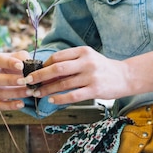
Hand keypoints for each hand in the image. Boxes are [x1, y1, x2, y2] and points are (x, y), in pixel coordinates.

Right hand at [0, 50, 31, 110]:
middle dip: (10, 80)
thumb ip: (23, 59)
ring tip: (29, 92)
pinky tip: (21, 104)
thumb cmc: (17, 62)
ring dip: (15, 93)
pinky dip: (11, 105)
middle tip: (24, 81)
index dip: (8, 63)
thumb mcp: (20, 56)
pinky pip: (0, 104)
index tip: (21, 66)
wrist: (15, 73)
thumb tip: (29, 67)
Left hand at [27, 46, 152, 105]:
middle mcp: (87, 62)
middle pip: (57, 69)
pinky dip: (60, 98)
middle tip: (27, 81)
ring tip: (37, 93)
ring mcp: (91, 76)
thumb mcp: (88, 58)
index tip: (35, 72)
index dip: (43, 65)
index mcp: (83, 51)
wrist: (125, 77)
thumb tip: (46, 69)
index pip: (57, 57)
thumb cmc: (102, 68)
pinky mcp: (95, 90)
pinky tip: (51, 100)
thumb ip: (71, 61)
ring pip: (63, 83)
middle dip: (39, 76)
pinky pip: (73, 95)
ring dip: (46, 89)